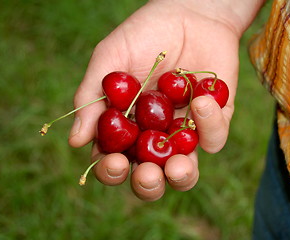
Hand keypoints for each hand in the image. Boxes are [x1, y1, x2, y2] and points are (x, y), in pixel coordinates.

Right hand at [68, 0, 241, 200]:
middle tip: (147, 175)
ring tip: (178, 166)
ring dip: (181, 176)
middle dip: (147, 185)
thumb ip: (91, 98)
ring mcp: (184, 133)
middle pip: (149, 178)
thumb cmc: (143, 34)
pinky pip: (213, 139)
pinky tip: (199, 101)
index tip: (115, 162)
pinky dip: (209, 126)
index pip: (114, 161)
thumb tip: (75, 141)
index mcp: (125, 127)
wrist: (190, 13)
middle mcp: (153, 137)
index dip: (111, 171)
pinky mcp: (214, 122)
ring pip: (184, 173)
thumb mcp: (110, 59)